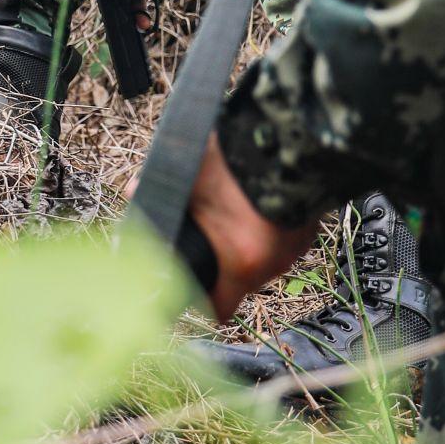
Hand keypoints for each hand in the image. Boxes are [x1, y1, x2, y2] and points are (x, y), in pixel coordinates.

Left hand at [181, 134, 318, 319]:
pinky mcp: (310, 229)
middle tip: (211, 235)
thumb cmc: (238, 159)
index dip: (203, 301)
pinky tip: (258, 204)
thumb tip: (134, 191)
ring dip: (250, 244)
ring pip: (264, 260)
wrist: (291, 132)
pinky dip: (271, 229)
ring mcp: (295, 248)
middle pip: (241, 281)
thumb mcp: (192, 174)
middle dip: (225, 263)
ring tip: (235, 213)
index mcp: (240, 262)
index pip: (220, 310)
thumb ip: (163, 190)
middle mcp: (272, 264)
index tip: (193, 286)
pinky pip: (284, 240)